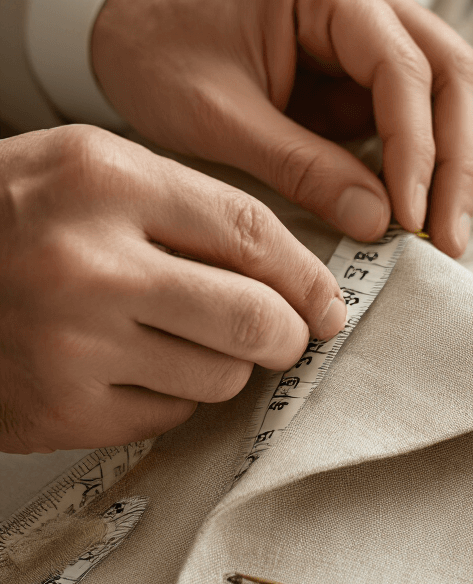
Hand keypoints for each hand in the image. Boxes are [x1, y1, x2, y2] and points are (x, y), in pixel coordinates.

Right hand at [0, 126, 345, 452]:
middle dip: (288, 334)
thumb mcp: (87, 170)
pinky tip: (131, 366)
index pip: (249, 231)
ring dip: (224, 364)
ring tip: (180, 337)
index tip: (328, 300)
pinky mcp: (62, 410)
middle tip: (287, 335)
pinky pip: (170, 413)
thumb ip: (184, 206)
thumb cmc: (7, 218)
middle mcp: (89, 264)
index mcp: (103, 181)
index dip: (306, 274)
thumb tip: (292, 273)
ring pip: (220, 376)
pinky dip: (170, 393)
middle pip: (252, 318)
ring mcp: (72, 345)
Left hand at [91, 0, 472, 256]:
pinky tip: (419, 214)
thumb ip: (299, 166)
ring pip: (451, 91)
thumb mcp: (219, 118)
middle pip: (455, 72)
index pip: (405, 68)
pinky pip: (420, 113)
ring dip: (455, 164)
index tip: (410, 221)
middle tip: (448, 238)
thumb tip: (378, 222)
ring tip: (442, 235)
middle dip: (460, 161)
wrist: (121, 29)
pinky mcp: (366, 66)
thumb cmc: (157, 55)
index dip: (418, 151)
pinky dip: (428, 163)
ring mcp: (373, 26)